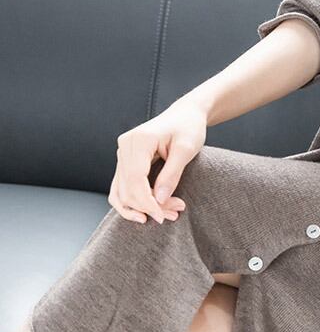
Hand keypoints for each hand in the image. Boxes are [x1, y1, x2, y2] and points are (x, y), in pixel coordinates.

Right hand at [109, 97, 207, 222]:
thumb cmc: (188, 128)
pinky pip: (120, 187)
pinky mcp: (125, 161)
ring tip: (165, 215)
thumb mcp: (186, 150)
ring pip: (121, 191)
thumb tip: (158, 200)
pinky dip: (131, 203)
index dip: (147, 202)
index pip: (135, 179)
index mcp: (139, 140)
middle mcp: (125, 146)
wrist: (185, 115)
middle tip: (174, 213)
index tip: (163, 216)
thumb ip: (172, 174)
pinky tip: (145, 213)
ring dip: (140, 208)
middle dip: (148, 206)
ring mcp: (122, 154)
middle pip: (127, 188)